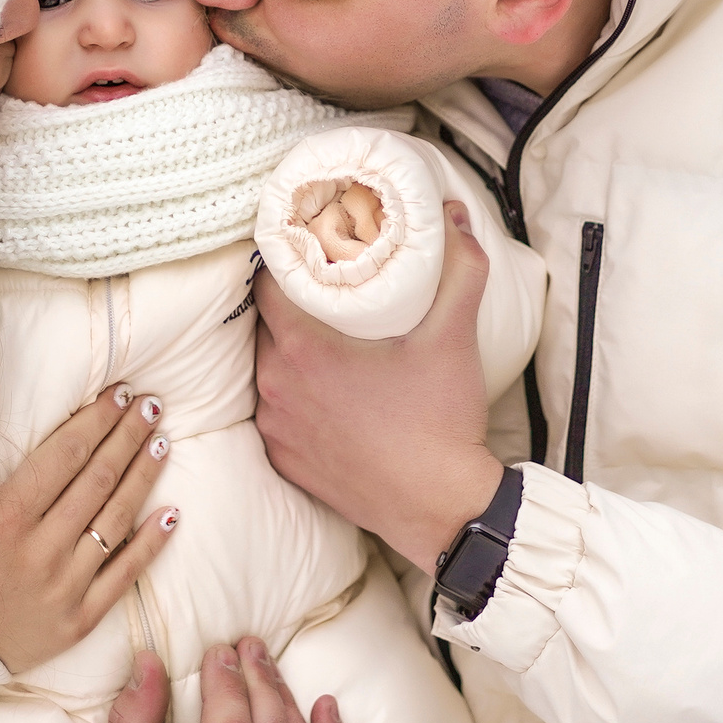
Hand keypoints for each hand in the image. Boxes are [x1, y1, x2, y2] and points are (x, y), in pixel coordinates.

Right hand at [0, 379, 177, 671]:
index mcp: (4, 517)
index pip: (65, 455)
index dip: (97, 420)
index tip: (119, 393)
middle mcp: (40, 550)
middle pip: (98, 481)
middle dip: (128, 437)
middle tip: (153, 406)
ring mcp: (64, 588)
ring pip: (116, 522)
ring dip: (144, 478)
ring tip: (162, 443)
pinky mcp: (80, 619)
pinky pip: (125, 576)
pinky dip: (152, 543)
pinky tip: (171, 513)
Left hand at [255, 199, 503, 566]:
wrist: (438, 508)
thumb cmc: (439, 422)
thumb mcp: (452, 337)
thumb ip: (458, 268)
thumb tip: (453, 215)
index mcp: (302, 350)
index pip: (264, 284)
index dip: (281, 261)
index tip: (304, 251)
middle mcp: (275, 386)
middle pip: (263, 325)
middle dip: (287, 305)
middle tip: (320, 292)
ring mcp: (275, 427)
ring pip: (266, 370)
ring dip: (286, 352)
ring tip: (323, 338)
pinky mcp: (283, 460)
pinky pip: (274, 413)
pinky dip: (291, 397)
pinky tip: (322, 392)